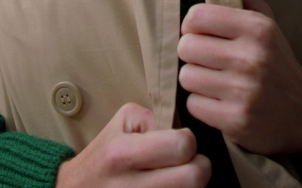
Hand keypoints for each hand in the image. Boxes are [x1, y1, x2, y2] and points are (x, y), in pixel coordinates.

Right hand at [55, 103, 210, 186]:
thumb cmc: (103, 156)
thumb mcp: (121, 123)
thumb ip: (154, 119)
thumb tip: (182, 131)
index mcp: (122, 154)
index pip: (181, 147)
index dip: (188, 142)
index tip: (180, 142)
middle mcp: (130, 187)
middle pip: (194, 179)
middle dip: (198, 168)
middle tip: (188, 164)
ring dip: (191, 186)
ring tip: (176, 178)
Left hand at [177, 0, 301, 156]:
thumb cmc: (277, 62)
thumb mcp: (268, 24)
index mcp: (256, 28)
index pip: (197, 16)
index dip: (191, 25)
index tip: (200, 33)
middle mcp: (250, 57)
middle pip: (186, 47)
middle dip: (192, 53)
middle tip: (205, 59)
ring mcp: (243, 91)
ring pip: (186, 76)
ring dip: (195, 80)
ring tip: (212, 80)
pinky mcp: (236, 121)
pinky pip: (193, 105)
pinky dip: (201, 103)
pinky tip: (218, 101)